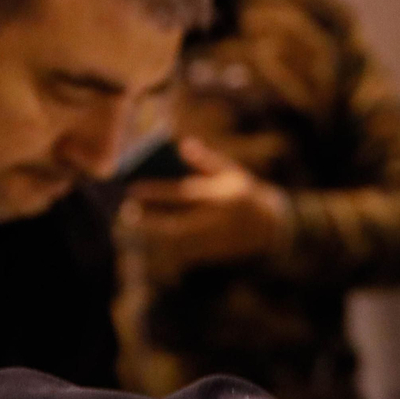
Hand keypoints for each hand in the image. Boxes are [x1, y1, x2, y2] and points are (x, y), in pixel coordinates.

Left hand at [120, 138, 289, 283]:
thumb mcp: (232, 172)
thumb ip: (206, 160)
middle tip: (127, 211)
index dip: (155, 192)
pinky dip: (166, 240)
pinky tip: (153, 231)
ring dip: (154, 230)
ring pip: (177, 239)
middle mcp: (218, 221)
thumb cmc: (246, 194)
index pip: (182, 194)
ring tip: (134, 219)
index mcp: (221, 196)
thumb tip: (182, 145)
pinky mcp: (214, 253)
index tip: (132, 188)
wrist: (271, 227)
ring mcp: (216, 240)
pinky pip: (184, 249)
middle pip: (175, 223)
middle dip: (149, 218)